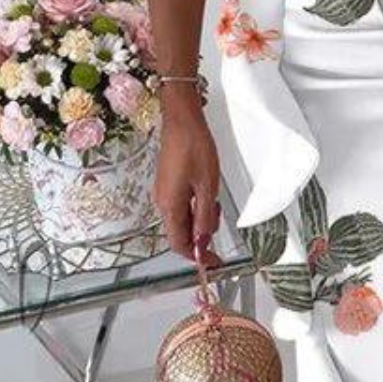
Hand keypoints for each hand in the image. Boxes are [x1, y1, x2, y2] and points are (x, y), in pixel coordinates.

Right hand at [152, 85, 220, 259]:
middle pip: (179, 234)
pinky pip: (181, 206)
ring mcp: (163, 193)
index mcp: (170, 206)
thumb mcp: (207, 186)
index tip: (214, 261)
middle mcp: (162, 202)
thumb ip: (205, 216)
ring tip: (216, 206)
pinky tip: (207, 197)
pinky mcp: (167, 184)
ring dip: (199, 221)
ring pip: (181, 220)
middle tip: (220, 227)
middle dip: (200, 238)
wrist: (181, 120)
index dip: (197, 257)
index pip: (180, 244)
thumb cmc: (194, 147)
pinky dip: (195, 209)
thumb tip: (202, 242)